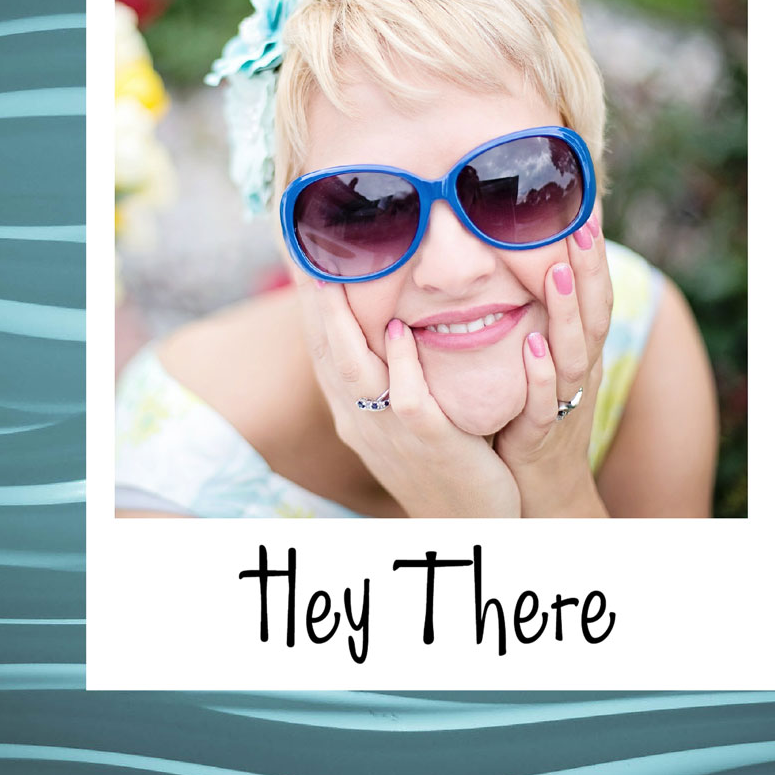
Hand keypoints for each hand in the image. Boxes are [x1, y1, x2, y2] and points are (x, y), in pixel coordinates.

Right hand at [298, 278, 520, 517]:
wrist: (471, 524)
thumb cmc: (442, 461)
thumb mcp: (403, 419)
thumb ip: (391, 375)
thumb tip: (391, 322)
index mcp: (354, 413)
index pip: (324, 350)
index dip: (310, 305)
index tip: (302, 257)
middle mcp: (362, 421)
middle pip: (328, 353)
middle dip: (314, 302)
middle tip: (304, 250)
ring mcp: (392, 433)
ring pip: (355, 372)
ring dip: (342, 324)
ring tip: (334, 277)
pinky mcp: (431, 443)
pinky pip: (409, 400)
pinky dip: (400, 364)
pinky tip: (397, 329)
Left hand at [494, 210, 612, 516]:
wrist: (540, 490)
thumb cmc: (534, 417)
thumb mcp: (540, 362)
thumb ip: (535, 320)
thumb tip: (520, 267)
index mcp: (577, 349)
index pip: (589, 293)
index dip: (590, 252)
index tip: (583, 204)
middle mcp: (579, 369)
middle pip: (591, 312)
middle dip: (588, 267)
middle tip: (582, 222)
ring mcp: (564, 400)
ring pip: (574, 350)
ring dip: (567, 311)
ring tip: (558, 271)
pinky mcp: (542, 432)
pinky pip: (545, 401)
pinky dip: (542, 373)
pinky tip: (534, 346)